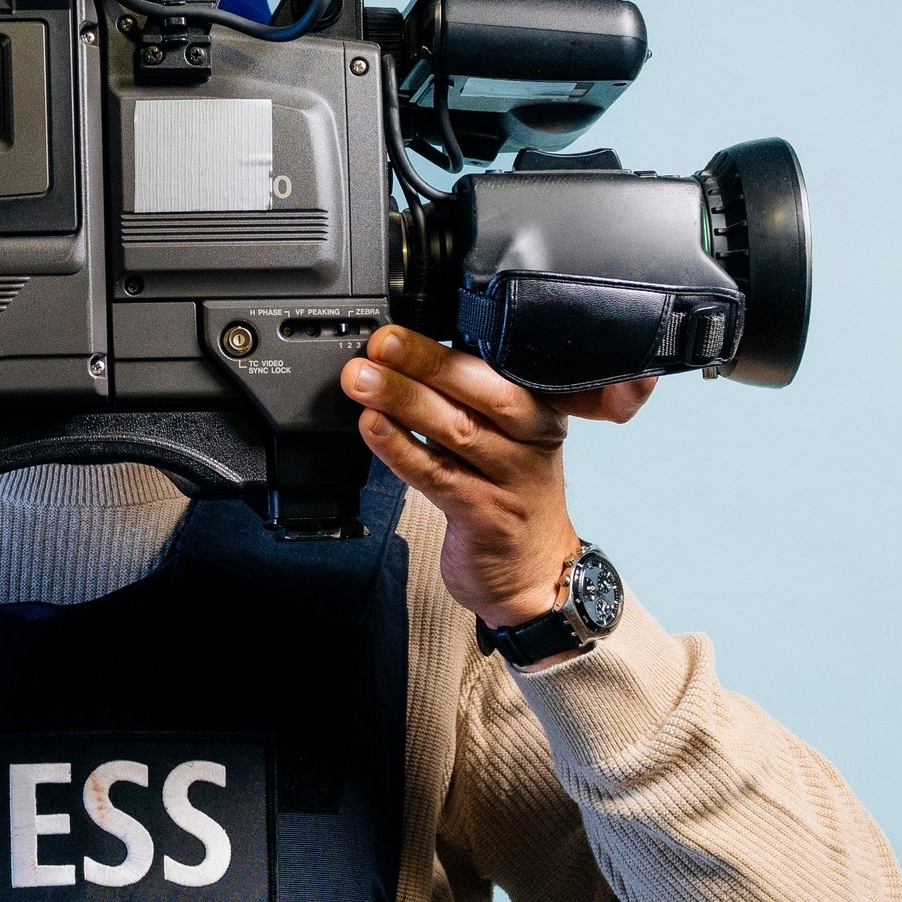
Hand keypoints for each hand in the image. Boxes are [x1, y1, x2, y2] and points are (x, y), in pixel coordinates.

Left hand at [337, 326, 655, 640]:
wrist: (534, 577)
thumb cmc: (512, 498)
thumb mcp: (509, 439)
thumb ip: (472, 401)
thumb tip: (405, 358)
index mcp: (539, 408)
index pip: (499, 365)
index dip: (452, 341)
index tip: (407, 324)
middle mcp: (532, 437)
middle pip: (481, 389)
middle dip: (426, 361)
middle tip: (382, 342)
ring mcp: (512, 478)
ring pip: (456, 429)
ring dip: (403, 400)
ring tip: (361, 379)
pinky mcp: (487, 515)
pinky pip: (438, 476)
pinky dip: (401, 449)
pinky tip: (373, 428)